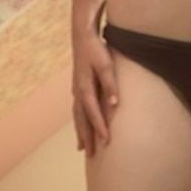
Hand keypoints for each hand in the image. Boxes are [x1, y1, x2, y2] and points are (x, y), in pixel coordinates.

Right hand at [71, 28, 118, 156]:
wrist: (82, 35)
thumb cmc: (96, 49)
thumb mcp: (106, 64)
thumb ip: (110, 84)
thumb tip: (114, 104)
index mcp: (84, 87)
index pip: (93, 113)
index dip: (99, 128)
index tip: (106, 142)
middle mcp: (78, 91)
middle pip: (81, 119)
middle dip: (86, 137)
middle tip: (90, 155)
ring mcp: (76, 89)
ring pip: (77, 115)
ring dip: (80, 131)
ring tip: (82, 147)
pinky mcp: (78, 85)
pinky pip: (77, 108)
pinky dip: (79, 120)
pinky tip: (81, 125)